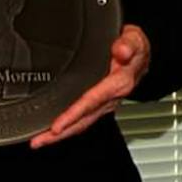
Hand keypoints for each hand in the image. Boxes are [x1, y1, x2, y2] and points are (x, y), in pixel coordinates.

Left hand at [32, 24, 149, 148]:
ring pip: (82, 123)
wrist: (142, 55)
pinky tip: (54, 132)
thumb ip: (128, 44)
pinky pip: (83, 120)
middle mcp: (111, 98)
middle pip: (84, 120)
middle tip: (39, 142)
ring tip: (39, 141)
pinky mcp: (100, 106)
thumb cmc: (135, 47)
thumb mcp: (135, 39)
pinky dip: (68, 128)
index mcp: (119, 83)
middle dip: (62, 133)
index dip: (74, 114)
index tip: (57, 126)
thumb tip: (122, 50)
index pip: (92, 101)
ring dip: (61, 134)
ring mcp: (105, 105)